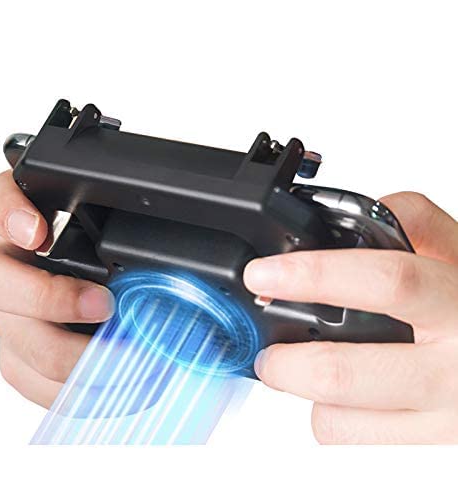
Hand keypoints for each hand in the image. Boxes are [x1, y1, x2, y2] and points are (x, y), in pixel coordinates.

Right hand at [0, 171, 114, 407]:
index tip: (36, 233)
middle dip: (46, 297)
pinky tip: (110, 382)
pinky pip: (29, 378)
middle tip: (103, 306)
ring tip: (124, 359)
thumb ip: (130, 231)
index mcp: (35, 226)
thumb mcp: (129, 244)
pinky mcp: (20, 356)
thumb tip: (171, 243)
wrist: (115, 310)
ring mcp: (11, 315)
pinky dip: (71, 387)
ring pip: (13, 338)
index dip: (7, 213)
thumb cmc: (122, 269)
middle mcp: (12, 267)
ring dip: (68, 356)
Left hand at [244, 192, 457, 443]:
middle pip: (344, 373)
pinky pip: (356, 440)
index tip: (264, 274)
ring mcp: (444, 419)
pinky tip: (348, 392)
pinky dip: (334, 416)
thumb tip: (356, 213)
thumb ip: (418, 226)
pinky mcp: (431, 447)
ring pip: (340, 419)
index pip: (386, 281)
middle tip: (266, 351)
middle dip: (286, 364)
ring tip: (305, 368)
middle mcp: (454, 370)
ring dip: (306, 393)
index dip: (315, 275)